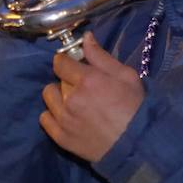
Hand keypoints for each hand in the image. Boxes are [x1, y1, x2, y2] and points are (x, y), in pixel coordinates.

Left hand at [40, 34, 144, 161]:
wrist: (137, 144)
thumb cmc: (136, 107)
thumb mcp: (126, 76)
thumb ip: (101, 57)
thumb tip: (85, 37)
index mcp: (87, 80)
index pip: (60, 62)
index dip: (66, 62)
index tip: (73, 65)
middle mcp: (71, 98)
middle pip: (57, 80)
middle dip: (68, 80)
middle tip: (84, 88)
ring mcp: (64, 119)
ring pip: (49, 97)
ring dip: (59, 96)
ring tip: (74, 103)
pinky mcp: (61, 137)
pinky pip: (44, 119)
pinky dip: (53, 115)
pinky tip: (67, 117)